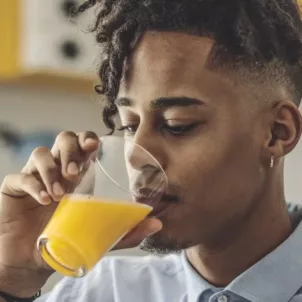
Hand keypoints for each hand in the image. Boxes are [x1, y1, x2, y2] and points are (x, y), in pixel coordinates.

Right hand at [0, 131, 161, 296]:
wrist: (34, 260)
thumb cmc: (68, 238)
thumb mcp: (100, 233)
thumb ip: (126, 230)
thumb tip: (157, 223)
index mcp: (79, 173)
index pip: (84, 144)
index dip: (88, 139)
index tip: (94, 148)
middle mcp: (58, 169)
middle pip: (63, 139)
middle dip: (70, 150)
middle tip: (74, 173)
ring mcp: (35, 176)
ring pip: (41, 153)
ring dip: (52, 169)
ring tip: (60, 194)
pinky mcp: (14, 188)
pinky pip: (20, 176)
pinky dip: (33, 184)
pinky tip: (44, 201)